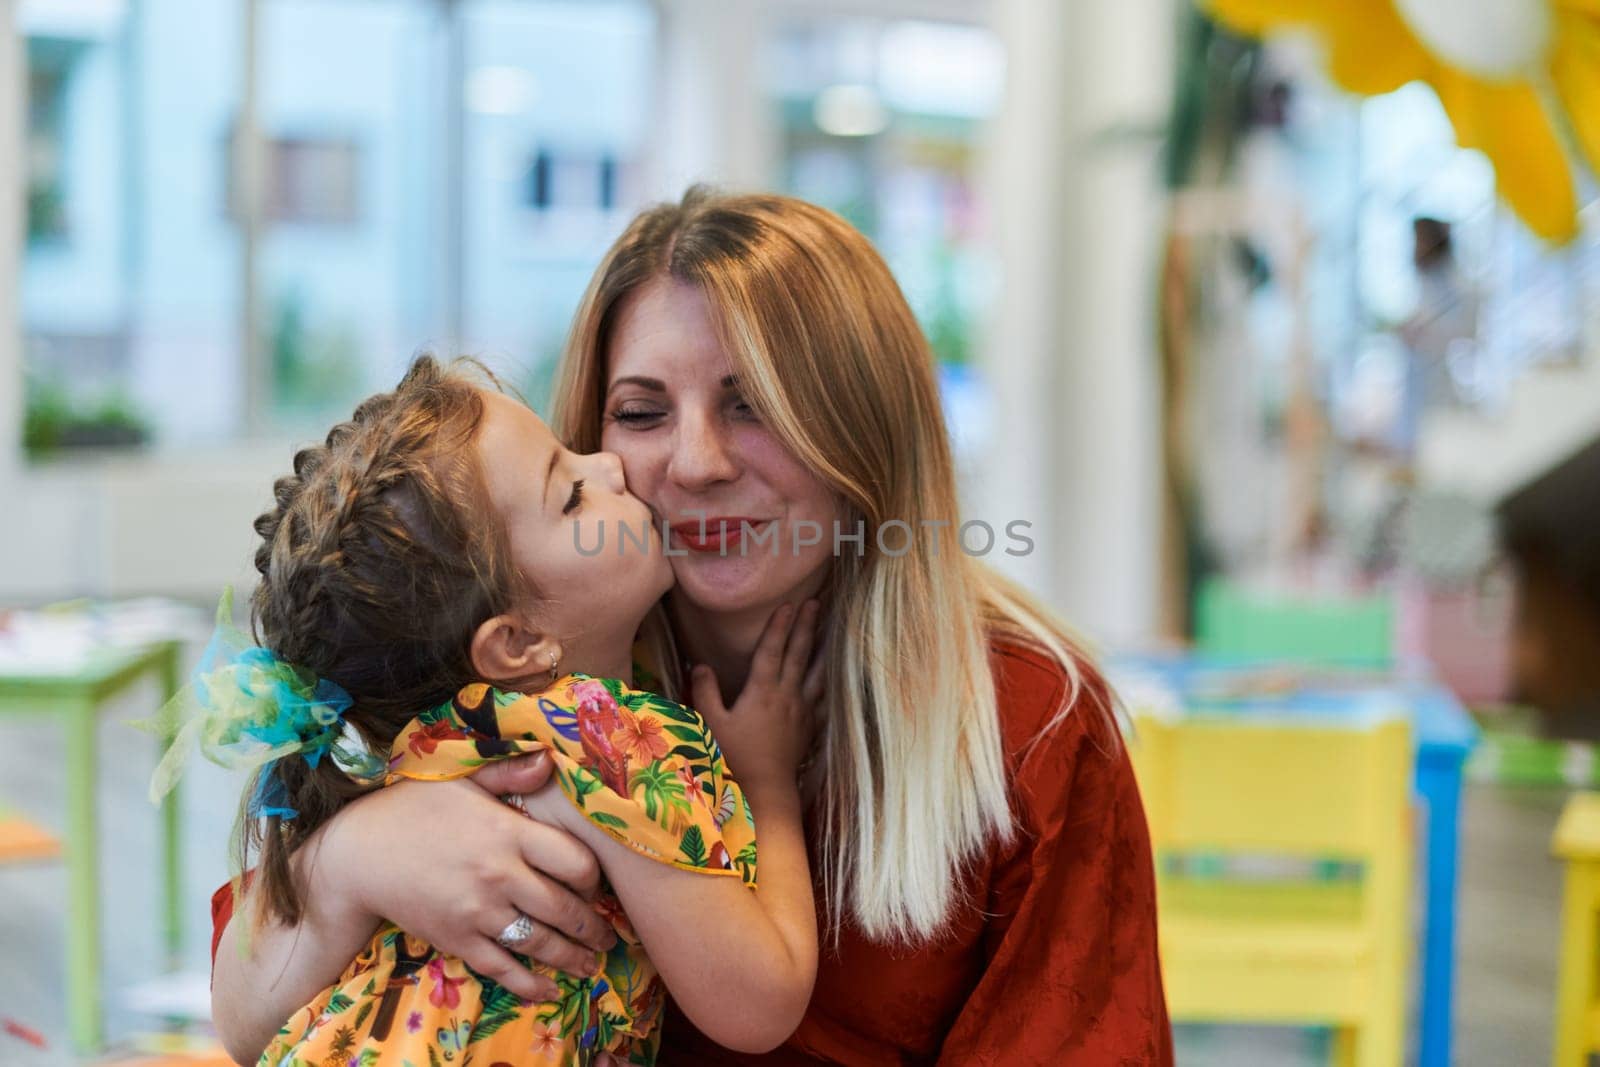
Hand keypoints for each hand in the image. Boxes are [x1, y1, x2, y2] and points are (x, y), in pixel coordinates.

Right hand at [318, 752, 618, 999]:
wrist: (358, 853)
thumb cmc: (414, 807)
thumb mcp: (462, 778)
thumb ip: (511, 773)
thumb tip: (551, 759)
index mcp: (508, 833)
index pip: (575, 862)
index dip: (595, 877)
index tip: (597, 883)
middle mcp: (499, 876)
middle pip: (564, 909)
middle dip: (593, 927)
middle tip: (609, 936)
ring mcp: (478, 912)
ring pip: (540, 943)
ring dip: (573, 957)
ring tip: (592, 963)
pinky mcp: (457, 940)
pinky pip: (502, 968)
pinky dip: (530, 983)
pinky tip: (550, 989)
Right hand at [691, 599, 823, 786]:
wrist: (765, 790)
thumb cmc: (734, 757)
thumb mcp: (711, 724)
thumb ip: (705, 691)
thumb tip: (699, 665)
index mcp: (762, 690)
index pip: (772, 650)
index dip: (779, 625)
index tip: (788, 604)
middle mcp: (787, 695)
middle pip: (799, 654)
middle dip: (806, 626)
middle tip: (815, 603)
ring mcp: (802, 711)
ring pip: (816, 673)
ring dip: (822, 650)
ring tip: (831, 631)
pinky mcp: (809, 727)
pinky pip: (822, 700)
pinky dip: (828, 685)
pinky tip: (832, 679)